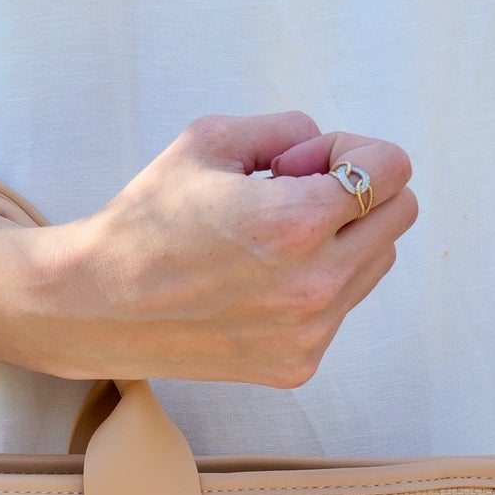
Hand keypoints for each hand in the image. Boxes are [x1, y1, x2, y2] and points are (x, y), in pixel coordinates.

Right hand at [11, 112, 416, 385]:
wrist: (95, 306)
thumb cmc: (146, 219)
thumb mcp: (209, 140)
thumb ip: (288, 129)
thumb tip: (328, 151)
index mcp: (298, 223)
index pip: (394, 170)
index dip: (353, 151)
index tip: (302, 163)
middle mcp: (315, 285)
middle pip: (399, 216)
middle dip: (357, 193)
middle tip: (290, 196)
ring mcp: (310, 333)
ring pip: (376, 264)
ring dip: (341, 240)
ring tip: (269, 242)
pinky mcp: (297, 365)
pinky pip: (341, 308)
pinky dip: (315, 285)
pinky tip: (256, 282)